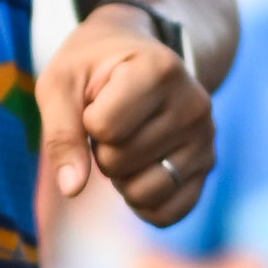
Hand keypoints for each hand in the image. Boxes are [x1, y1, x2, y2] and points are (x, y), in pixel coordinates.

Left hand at [40, 3, 214, 223]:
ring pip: (143, 192)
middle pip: (118, 161)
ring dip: (121, 177)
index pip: (103, 127)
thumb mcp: (60, 85)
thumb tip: (72, 188)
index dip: (87, 121)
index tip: (98, 99)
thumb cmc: (91, 69)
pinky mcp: (207, 165)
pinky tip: (140, 171)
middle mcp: (193, 103)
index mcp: (159, 70)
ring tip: (129, 142)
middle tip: (114, 120)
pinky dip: (143, 203)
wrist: (133, 55)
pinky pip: (169, 212)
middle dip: (101, 149)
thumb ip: (61, 133)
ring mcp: (205, 137)